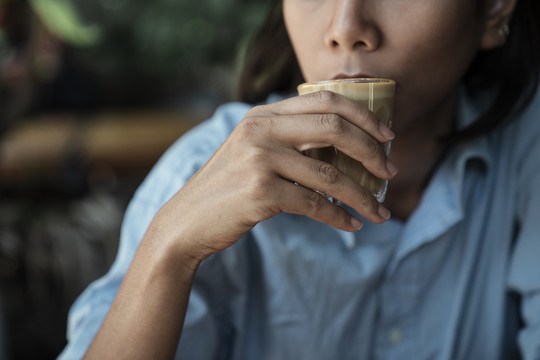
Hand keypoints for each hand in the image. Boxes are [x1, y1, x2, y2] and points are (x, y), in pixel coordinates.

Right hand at [149, 91, 397, 260]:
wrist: (187, 220)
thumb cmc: (228, 188)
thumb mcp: (253, 151)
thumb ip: (290, 140)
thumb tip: (345, 146)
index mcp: (263, 115)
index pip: (325, 100)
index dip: (364, 116)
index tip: (387, 137)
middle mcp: (261, 129)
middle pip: (334, 128)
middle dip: (371, 152)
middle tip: (390, 172)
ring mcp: (259, 159)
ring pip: (330, 174)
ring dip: (363, 196)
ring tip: (380, 212)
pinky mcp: (260, 191)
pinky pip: (315, 203)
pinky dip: (339, 217)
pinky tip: (352, 225)